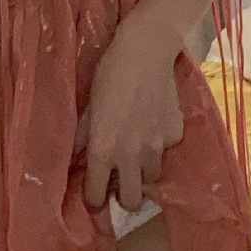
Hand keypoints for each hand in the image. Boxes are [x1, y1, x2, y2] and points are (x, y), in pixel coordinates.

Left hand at [73, 19, 185, 212]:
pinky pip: (168, 149)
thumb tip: (75, 159)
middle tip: (120, 184)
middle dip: (123, 198)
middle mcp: (131, 155)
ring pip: (152, 177)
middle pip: (131, 201)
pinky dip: (161, 143)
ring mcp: (158, 146)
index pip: (96, 195)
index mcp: (104, 150)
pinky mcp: (176, 133)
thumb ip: (83, 136)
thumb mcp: (89, 105)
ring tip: (138, 152)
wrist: (146, 49)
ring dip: (143, 170)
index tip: (94, 196)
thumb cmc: (110, 73)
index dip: (93, 199)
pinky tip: (154, 122)